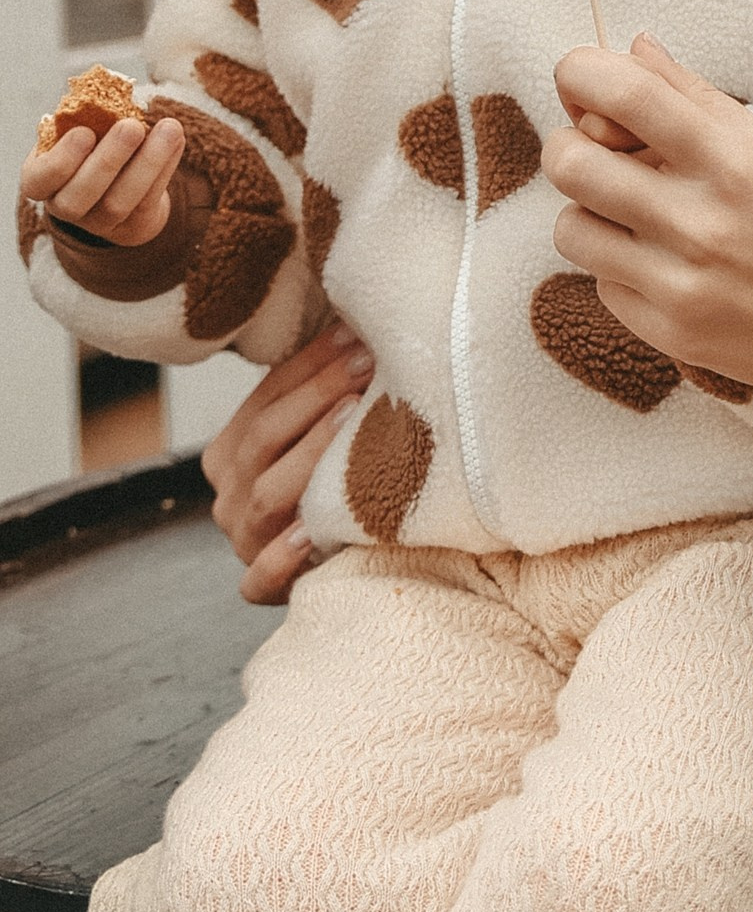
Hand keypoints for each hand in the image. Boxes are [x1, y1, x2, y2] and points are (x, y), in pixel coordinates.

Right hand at [20, 109, 184, 246]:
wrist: (119, 181)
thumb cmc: (92, 144)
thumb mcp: (79, 128)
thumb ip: (88, 116)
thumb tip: (115, 90)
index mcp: (41, 180)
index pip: (38, 180)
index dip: (60, 161)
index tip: (84, 132)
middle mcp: (64, 206)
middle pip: (78, 197)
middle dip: (107, 160)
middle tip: (131, 126)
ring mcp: (98, 222)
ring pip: (118, 202)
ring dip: (147, 163)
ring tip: (169, 128)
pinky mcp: (132, 227)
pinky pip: (148, 201)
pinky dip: (165, 167)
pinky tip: (176, 139)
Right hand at [202, 320, 374, 604]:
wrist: (329, 564)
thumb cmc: (327, 487)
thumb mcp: (316, 437)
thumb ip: (325, 394)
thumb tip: (362, 324)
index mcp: (230, 454)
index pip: (263, 399)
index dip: (307, 365)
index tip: (354, 333)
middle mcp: (229, 496)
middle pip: (264, 439)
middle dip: (316, 395)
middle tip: (365, 364)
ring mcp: (242, 542)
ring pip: (268, 497)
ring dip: (310, 456)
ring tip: (351, 420)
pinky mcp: (261, 587)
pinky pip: (260, 579)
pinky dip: (283, 557)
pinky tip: (311, 532)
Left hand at [545, 37, 752, 472]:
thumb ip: (698, 99)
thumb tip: (634, 47)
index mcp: (739, 161)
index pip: (625, 95)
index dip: (581, 72)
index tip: (581, 76)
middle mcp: (704, 223)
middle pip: (570, 162)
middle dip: (570, 143)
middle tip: (600, 149)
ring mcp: (683, 285)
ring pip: (569, 227)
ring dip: (590, 210)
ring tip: (634, 212)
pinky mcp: (671, 333)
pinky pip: (601, 284)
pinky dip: (621, 267)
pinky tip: (668, 264)